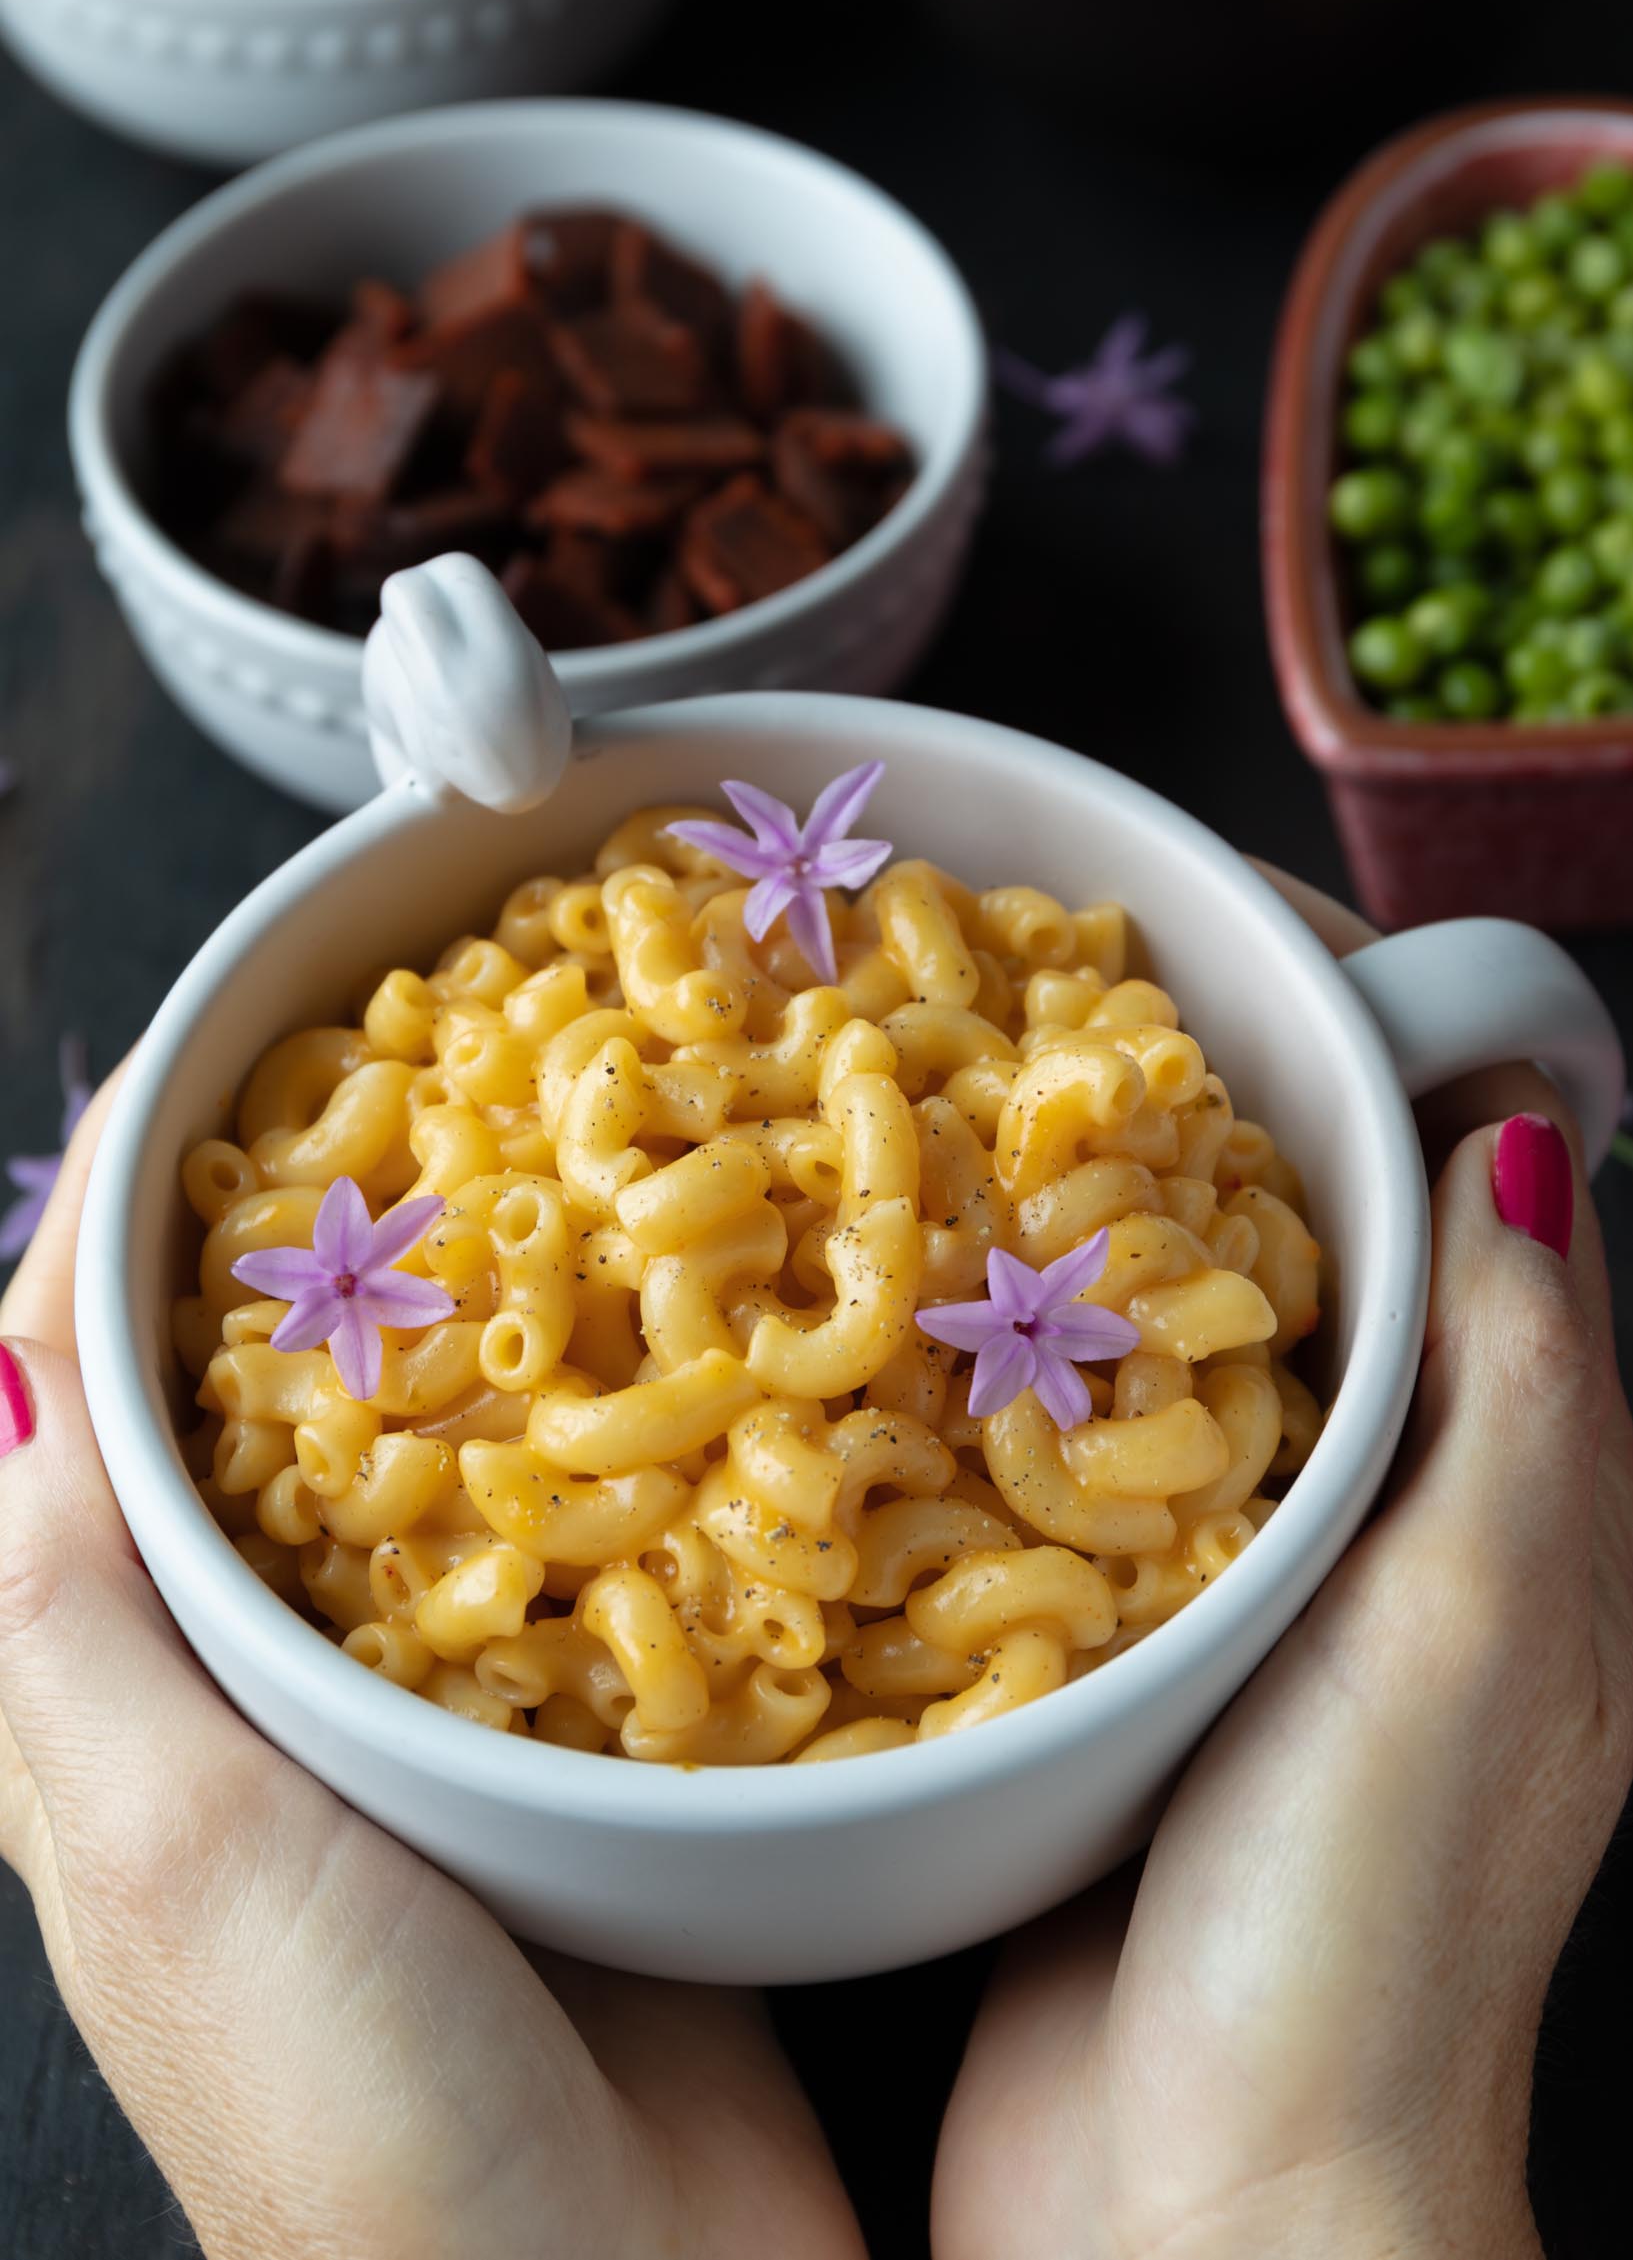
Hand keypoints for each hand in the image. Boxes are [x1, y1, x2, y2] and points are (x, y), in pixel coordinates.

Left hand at [0, 1087, 864, 2259]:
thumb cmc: (355, 2102)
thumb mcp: (166, 1848)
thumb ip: (66, 1617)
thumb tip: (3, 1365)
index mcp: (111, 1713)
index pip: (57, 1416)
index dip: (103, 1237)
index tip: (192, 1072)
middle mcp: (245, 1707)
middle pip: (228, 1418)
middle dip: (284, 1254)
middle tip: (396, 1100)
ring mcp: (410, 1733)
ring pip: (399, 1469)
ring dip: (444, 1333)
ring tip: (534, 1193)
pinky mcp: (556, 1762)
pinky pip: (554, 1558)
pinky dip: (582, 1445)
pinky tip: (661, 1377)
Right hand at [933, 873, 1632, 2259]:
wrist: (1200, 2218)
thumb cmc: (1369, 1931)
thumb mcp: (1489, 1625)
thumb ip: (1521, 1382)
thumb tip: (1516, 1125)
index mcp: (1495, 1483)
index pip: (1451, 1184)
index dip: (1355, 1034)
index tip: (1214, 919)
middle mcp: (1359, 1516)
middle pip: (1273, 1237)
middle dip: (1170, 1102)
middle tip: (1020, 986)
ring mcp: (1201, 1584)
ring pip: (1126, 1338)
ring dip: (1044, 1225)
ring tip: (920, 1105)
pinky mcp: (1067, 1655)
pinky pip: (1013, 1467)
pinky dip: (957, 1370)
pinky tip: (862, 1313)